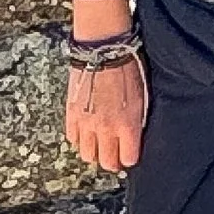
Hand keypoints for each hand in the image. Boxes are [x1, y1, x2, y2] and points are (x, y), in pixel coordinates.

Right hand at [66, 55, 147, 172]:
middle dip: (112, 162)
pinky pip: (73, 139)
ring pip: (87, 155)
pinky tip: (86, 131)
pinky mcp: (72, 115)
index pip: (128, 158)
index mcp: (127, 124)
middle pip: (106, 162)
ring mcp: (86, 124)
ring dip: (94, 152)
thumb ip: (136, 121)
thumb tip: (134, 137)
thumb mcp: (142, 97)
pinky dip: (79, 139)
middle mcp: (106, 129)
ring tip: (99, 144)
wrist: (102, 51)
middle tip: (115, 156)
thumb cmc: (127, 69)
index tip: (129, 155)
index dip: (129, 159)